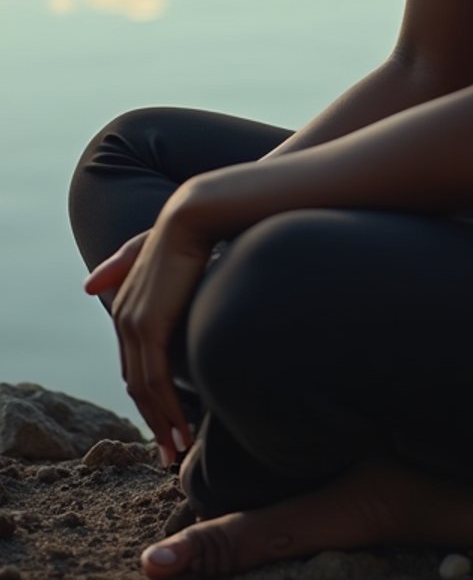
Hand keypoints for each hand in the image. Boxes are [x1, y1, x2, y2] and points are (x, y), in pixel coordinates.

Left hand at [84, 201, 210, 466]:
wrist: (192, 215)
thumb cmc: (182, 231)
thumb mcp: (147, 253)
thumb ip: (120, 268)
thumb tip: (86, 286)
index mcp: (126, 307)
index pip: (135, 365)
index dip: (149, 398)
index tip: (165, 425)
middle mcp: (124, 319)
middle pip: (136, 385)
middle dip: (154, 422)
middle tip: (169, 452)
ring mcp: (134, 324)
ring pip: (145, 389)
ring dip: (162, 425)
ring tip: (178, 451)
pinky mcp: (149, 326)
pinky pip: (156, 380)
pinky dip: (169, 409)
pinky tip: (184, 428)